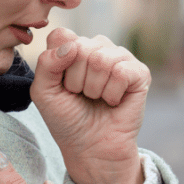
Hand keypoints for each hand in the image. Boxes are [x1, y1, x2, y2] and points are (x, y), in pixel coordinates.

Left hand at [30, 28, 151, 183]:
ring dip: (94, 88)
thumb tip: (73, 46)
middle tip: (81, 95)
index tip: (62, 84)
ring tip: (96, 98)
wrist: (90, 147)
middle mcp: (98, 46)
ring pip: (101, 59)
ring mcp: (120, 57)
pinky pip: (121, 72)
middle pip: (80, 48)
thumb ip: (46, 63)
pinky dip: (112, 94)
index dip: (58, 65)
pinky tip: (113, 101)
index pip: (62, 36)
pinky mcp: (140, 72)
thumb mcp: (43, 92)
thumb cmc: (67, 118)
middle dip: (76, 80)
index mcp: (74, 46)